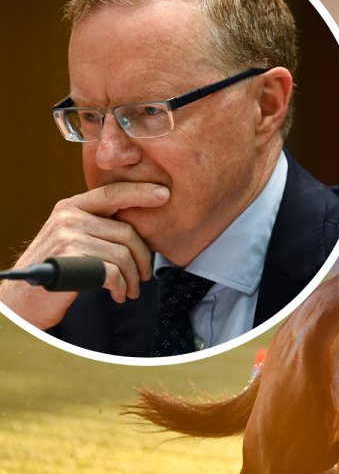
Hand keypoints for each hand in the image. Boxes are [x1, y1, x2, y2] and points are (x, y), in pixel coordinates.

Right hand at [0, 182, 168, 329]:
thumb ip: (98, 225)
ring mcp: (69, 236)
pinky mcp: (71, 259)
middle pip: (127, 232)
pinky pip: (113, 271)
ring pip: (123, 254)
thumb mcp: (73, 238)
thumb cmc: (57, 269)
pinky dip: (120, 286)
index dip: (140, 192)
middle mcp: (69, 217)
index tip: (164, 194)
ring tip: (130, 290)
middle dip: (142, 258)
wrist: (22, 299)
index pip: (112, 192)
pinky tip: (118, 294)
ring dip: (132, 278)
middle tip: (144, 276)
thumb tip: (141, 223)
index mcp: (72, 207)